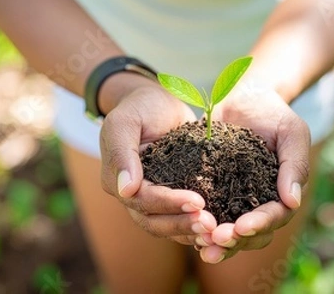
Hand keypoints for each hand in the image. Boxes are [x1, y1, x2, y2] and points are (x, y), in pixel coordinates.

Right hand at [100, 78, 216, 245]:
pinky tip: (218, 229)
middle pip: (154, 222)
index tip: (198, 202)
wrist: (156, 102)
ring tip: (216, 231)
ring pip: (167, 226)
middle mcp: (132, 195)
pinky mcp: (173, 196)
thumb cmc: (139, 107)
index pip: (142, 201)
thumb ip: (122, 153)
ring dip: (191, 231)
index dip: (169, 203)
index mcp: (115, 180)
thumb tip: (124, 189)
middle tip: (210, 224)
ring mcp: (153, 198)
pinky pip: (181, 218)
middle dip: (182, 224)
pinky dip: (196, 226)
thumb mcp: (126, 121)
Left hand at [197, 80, 310, 262]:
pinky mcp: (214, 194)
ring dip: (217, 243)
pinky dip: (199, 228)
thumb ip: (295, 164)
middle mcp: (260, 203)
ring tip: (201, 246)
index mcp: (283, 194)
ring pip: (231, 234)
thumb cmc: (273, 114)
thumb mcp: (291, 132)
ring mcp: (236, 202)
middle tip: (216, 239)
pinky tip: (186, 233)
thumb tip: (292, 202)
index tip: (242, 227)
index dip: (260, 224)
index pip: (275, 216)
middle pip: (253, 234)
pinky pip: (209, 217)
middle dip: (235, 240)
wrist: (244, 100)